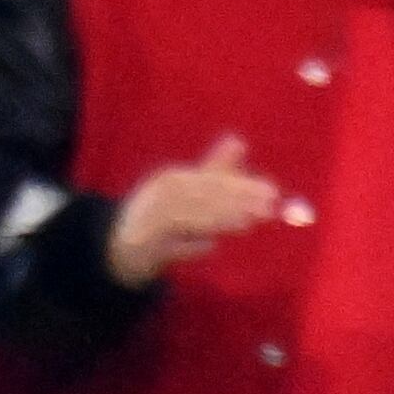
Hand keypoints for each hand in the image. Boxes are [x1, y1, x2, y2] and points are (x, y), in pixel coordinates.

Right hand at [106, 134, 281, 284]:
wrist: (122, 248)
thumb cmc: (163, 214)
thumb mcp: (187, 187)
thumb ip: (214, 169)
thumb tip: (239, 141)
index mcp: (169, 181)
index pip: (211, 180)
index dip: (241, 186)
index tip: (271, 192)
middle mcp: (157, 199)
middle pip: (202, 199)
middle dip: (236, 203)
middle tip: (267, 210)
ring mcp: (149, 225)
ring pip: (188, 221)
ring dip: (219, 222)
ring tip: (247, 224)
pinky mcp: (145, 251)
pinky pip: (172, 248)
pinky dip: (191, 247)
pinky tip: (211, 246)